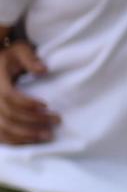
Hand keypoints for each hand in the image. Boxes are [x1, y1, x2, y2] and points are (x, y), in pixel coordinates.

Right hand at [0, 29, 52, 146]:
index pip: (9, 97)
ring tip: (48, 135)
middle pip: (8, 116)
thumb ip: (30, 59)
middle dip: (34, 121)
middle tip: (56, 120)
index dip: (27, 103)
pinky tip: (32, 142)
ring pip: (3, 129)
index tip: (46, 105)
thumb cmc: (10, 55)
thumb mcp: (20, 50)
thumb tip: (44, 70)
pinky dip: (15, 141)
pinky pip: (0, 135)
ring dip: (26, 135)